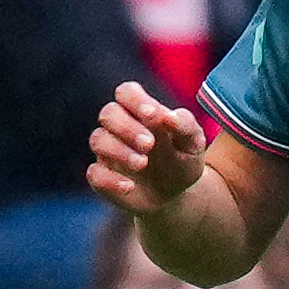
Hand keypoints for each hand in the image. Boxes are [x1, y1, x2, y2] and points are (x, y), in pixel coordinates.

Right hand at [84, 81, 207, 215]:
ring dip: (119, 151)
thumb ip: (184, 126)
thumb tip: (168, 116)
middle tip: (149, 145)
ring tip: (143, 164)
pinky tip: (129, 186)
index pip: (127, 92)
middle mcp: (120, 128)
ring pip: (98, 140)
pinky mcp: (102, 178)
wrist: (176, 196)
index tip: (152, 115)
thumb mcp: (193, 144)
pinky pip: (94, 174)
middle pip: (108, 113)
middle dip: (127, 127)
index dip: (135, 100)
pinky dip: (110, 180)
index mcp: (141, 112)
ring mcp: (108, 152)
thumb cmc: (183, 161)